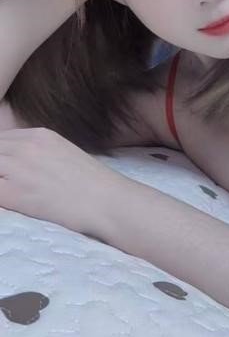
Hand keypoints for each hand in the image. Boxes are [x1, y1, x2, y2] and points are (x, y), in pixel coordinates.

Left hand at [0, 127, 124, 237]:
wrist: (109, 202)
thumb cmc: (93, 185)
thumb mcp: (65, 153)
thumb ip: (39, 152)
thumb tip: (20, 165)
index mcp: (39, 135)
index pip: (1, 140)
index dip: (1, 156)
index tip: (7, 172)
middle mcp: (26, 146)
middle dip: (0, 169)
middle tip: (9, 183)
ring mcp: (19, 168)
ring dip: (0, 180)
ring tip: (11, 193)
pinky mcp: (15, 193)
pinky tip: (10, 202)